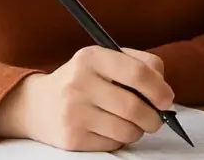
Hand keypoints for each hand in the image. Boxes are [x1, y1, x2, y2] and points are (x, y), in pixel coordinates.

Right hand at [0, 47, 173, 150]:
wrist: (36, 105)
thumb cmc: (83, 80)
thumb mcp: (105, 60)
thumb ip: (140, 65)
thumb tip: (164, 91)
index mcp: (91, 57)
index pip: (138, 73)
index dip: (159, 89)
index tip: (167, 99)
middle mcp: (79, 83)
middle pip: (135, 107)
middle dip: (154, 117)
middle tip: (156, 119)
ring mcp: (73, 112)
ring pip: (126, 130)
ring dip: (138, 130)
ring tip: (131, 123)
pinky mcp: (71, 138)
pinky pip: (112, 144)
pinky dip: (119, 140)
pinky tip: (109, 129)